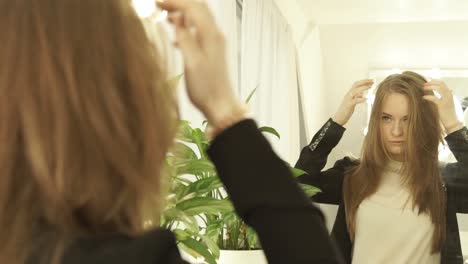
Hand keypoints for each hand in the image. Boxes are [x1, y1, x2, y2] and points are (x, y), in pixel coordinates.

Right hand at [158, 0, 242, 126]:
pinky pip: (198, 31)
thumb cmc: (206, 88)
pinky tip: (175, 38)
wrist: (221, 105)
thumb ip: (184, 37)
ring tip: (164, 18)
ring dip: (182, 14)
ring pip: (198, 19)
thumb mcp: (191, 62)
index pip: (192, 7)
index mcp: (210, 35)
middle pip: (198, 8)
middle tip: (159, 6)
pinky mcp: (212, 51)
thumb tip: (177, 17)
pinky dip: (185, 27)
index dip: (174, 2)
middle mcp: (215, 35)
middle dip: (179, 4)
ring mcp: (215, 42)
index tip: (156, 3)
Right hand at [332, 79, 373, 125]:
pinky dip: (361, 99)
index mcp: (349, 94)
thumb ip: (356, 98)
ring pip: (355, 90)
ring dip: (363, 88)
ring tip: (370, 87)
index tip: (371, 81)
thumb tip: (361, 94)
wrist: (338, 118)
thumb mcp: (352, 103)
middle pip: (356, 84)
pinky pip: (355, 100)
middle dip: (364, 81)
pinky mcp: (348, 105)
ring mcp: (348, 99)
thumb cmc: (345, 111)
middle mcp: (348, 95)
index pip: (357, 84)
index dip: (364, 81)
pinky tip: (366, 99)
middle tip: (373, 81)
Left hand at [423, 80, 462, 133]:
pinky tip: (423, 97)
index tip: (426, 81)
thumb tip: (443, 91)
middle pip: (441, 83)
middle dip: (431, 82)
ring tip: (423, 88)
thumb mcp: (447, 103)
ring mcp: (447, 100)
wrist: (452, 123)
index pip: (442, 83)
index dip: (434, 81)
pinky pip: (434, 98)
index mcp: (449, 94)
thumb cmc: (448, 114)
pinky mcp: (442, 106)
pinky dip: (428, 96)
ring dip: (430, 87)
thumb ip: (444, 97)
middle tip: (423, 84)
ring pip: (439, 88)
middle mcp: (449, 95)